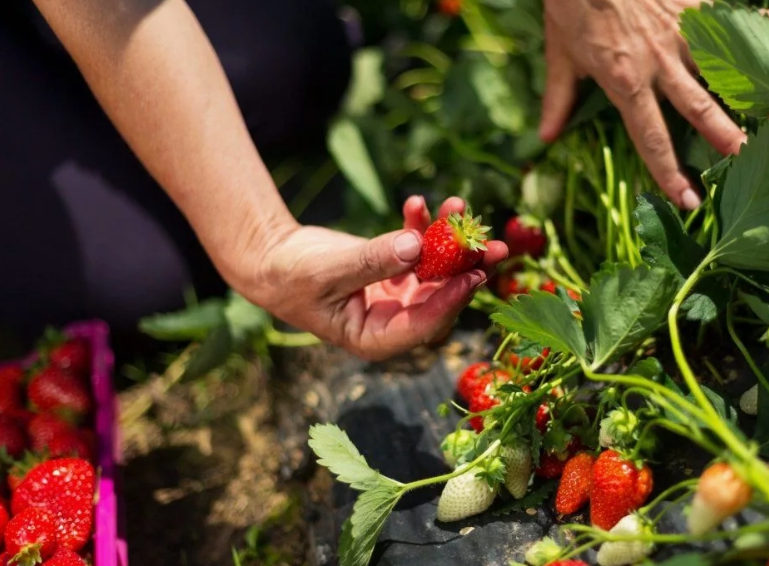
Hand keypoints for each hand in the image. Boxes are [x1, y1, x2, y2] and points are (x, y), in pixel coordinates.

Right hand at [243, 196, 507, 360]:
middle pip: (442, 297)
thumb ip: (372, 261)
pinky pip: (417, 248)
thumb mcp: (328, 271)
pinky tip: (416, 202)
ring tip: (459, 206)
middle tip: (496, 246)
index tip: (475, 274)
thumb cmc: (290, 277)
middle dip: (468, 269)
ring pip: (436, 270)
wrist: (272, 259)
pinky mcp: (394, 269)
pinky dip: (420, 225)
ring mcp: (397, 294)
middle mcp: (394, 319)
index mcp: (377, 338)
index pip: (425, 325)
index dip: (452, 300)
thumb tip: (417, 246)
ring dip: (450, 240)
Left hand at [539, 0, 747, 209]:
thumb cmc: (572, 3)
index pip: (650, 137)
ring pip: (724, 67)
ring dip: (755, 89)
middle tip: (747, 160)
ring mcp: (681, 32)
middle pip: (698, 108)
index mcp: (625, 81)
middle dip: (725, 137)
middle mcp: (659, 63)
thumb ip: (559, 98)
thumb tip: (546, 137)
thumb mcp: (560, 54)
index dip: (669, 172)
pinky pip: (730, 19)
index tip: (689, 200)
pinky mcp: (694, 6)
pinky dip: (758, 26)